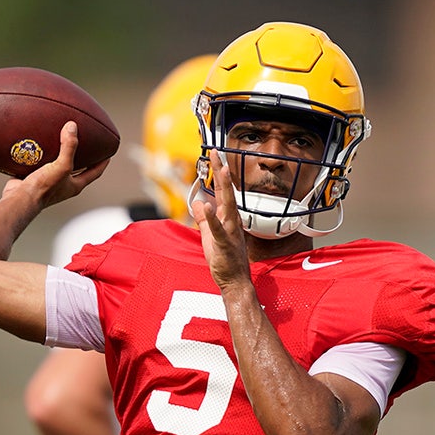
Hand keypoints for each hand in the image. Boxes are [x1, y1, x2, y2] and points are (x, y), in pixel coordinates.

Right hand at [2, 121, 108, 209]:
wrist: (19, 199)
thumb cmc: (44, 188)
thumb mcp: (62, 165)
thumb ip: (69, 146)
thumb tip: (72, 126)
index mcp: (75, 185)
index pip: (94, 173)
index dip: (102, 163)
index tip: (108, 153)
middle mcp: (63, 185)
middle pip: (77, 169)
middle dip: (82, 157)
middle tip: (86, 143)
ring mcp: (49, 182)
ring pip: (58, 165)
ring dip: (60, 153)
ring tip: (61, 138)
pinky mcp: (35, 178)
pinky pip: (40, 163)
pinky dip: (41, 153)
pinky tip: (38, 143)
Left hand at [190, 150, 250, 290]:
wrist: (235, 282)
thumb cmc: (225, 260)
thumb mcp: (209, 236)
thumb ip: (203, 219)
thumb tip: (199, 203)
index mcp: (228, 218)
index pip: (224, 191)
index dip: (220, 173)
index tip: (216, 155)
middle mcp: (232, 221)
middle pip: (227, 192)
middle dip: (222, 171)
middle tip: (218, 152)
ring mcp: (230, 232)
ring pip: (228, 206)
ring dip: (225, 188)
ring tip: (221, 170)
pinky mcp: (225, 244)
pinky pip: (218, 230)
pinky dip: (212, 218)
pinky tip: (207, 206)